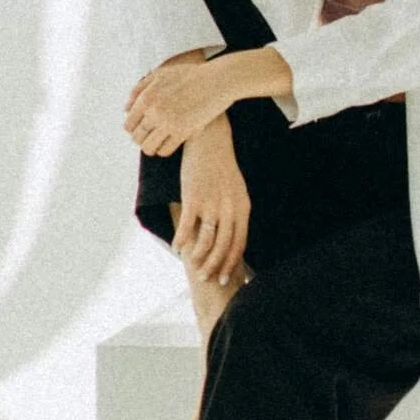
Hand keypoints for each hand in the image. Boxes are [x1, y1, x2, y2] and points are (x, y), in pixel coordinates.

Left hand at [124, 54, 234, 154]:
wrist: (215, 81)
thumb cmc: (188, 75)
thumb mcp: (160, 74)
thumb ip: (139, 89)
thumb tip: (126, 109)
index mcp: (147, 97)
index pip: (129, 123)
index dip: (132, 129)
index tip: (139, 129)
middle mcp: (155, 111)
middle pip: (137, 137)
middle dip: (140, 139)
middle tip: (147, 138)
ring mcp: (169, 123)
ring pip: (148, 147)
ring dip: (150, 148)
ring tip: (155, 145)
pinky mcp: (183, 132)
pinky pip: (165, 150)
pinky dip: (163, 150)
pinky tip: (167, 145)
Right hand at [176, 123, 250, 283]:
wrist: (210, 140)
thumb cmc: (222, 167)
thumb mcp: (237, 190)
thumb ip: (235, 212)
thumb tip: (233, 234)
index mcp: (242, 207)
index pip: (239, 243)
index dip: (232, 263)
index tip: (225, 277)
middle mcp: (229, 208)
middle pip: (224, 246)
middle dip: (215, 266)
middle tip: (207, 279)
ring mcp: (211, 204)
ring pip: (207, 240)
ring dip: (199, 257)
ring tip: (193, 265)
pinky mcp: (193, 198)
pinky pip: (188, 226)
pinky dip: (182, 240)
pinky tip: (177, 247)